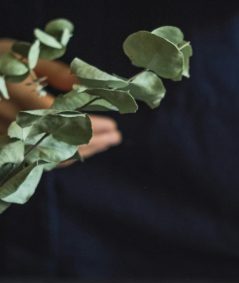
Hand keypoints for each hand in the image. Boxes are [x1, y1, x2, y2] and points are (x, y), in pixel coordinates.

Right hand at [0, 43, 120, 163]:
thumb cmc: (0, 61)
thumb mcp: (25, 57)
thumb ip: (55, 72)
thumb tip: (85, 84)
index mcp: (19, 97)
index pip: (65, 120)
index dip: (91, 125)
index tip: (112, 124)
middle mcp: (16, 123)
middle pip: (64, 141)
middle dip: (93, 140)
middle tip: (116, 136)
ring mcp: (13, 139)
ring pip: (55, 153)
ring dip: (85, 150)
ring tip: (108, 143)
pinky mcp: (12, 148)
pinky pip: (44, 158)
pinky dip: (67, 155)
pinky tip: (85, 149)